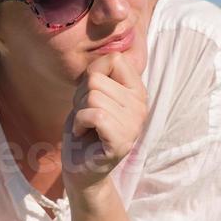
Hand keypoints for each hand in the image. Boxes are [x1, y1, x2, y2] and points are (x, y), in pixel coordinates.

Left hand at [61, 51, 148, 193]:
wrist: (80, 166)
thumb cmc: (85, 126)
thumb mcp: (92, 91)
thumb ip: (101, 72)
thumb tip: (112, 55)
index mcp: (137, 91)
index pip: (115, 59)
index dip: (93, 73)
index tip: (92, 94)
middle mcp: (141, 106)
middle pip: (96, 79)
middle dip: (81, 96)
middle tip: (87, 116)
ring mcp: (134, 125)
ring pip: (93, 96)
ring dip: (80, 111)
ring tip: (87, 126)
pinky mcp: (121, 141)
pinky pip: (94, 114)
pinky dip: (79, 123)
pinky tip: (84, 134)